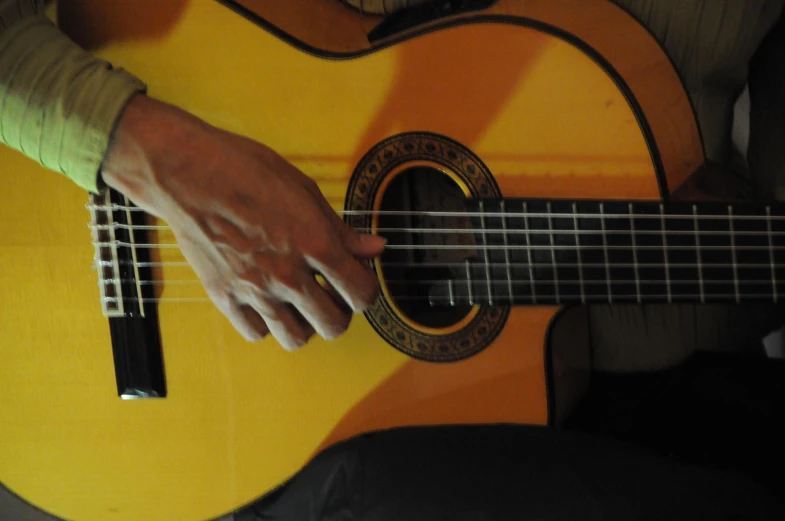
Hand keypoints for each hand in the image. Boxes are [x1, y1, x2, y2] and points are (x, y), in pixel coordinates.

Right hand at [102, 95, 384, 349]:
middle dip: (339, 312)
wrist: (187, 171)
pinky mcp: (224, 295)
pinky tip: (267, 301)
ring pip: (296, 338)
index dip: (366, 290)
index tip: (357, 281)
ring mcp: (254, 289)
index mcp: (315, 244)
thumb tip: (377, 248)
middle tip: (330, 295)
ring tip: (299, 303)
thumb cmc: (247, 171)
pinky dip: (267, 323)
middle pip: (333, 325)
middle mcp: (288, 274)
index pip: (361, 294)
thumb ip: (342, 230)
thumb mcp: (305, 192)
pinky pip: (256, 332)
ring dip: (305, 324)